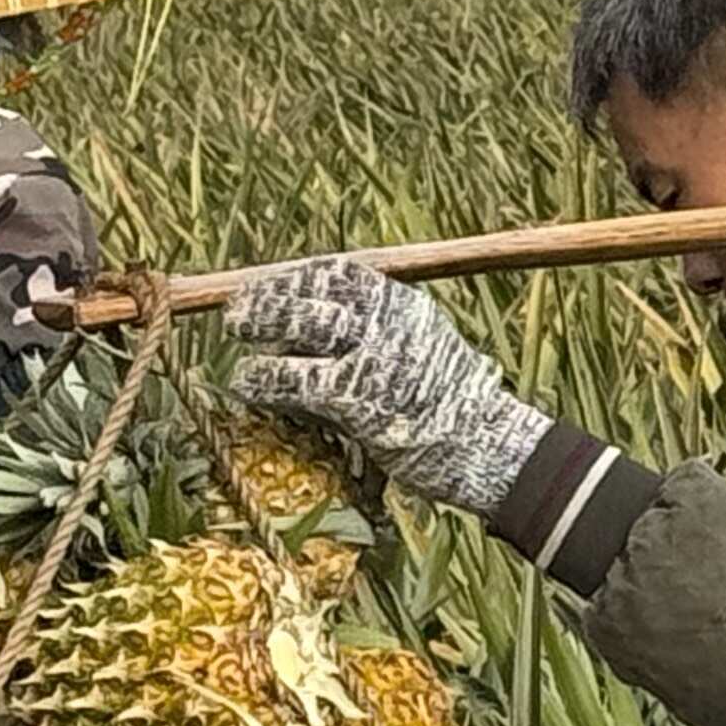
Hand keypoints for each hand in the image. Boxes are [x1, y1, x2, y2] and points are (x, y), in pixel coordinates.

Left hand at [229, 258, 549, 517]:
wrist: (488, 450)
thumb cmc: (455, 413)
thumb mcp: (427, 353)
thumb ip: (385, 337)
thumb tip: (327, 337)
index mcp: (408, 306)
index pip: (342, 274)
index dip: (298, 277)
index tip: (272, 283)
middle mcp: (390, 322)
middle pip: (316, 291)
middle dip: (270, 295)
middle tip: (239, 308)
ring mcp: (373, 357)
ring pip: (302, 325)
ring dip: (261, 324)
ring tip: (236, 333)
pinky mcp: (357, 397)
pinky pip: (295, 379)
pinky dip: (263, 377)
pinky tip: (246, 381)